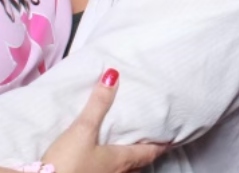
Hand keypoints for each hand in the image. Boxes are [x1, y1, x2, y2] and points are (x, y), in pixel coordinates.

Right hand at [42, 70, 167, 172]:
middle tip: (150, 143)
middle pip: (136, 165)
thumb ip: (98, 104)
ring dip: (126, 164)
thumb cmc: (67, 164)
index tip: (171, 141)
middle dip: (143, 155)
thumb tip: (114, 75)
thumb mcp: (82, 130)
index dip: (160, 146)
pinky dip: (109, 169)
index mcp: (120, 161)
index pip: (147, 153)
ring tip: (126, 152)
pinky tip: (98, 165)